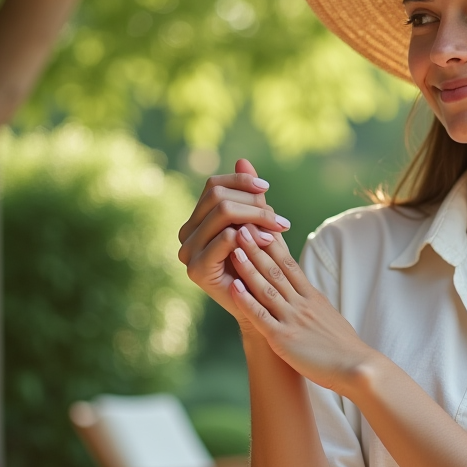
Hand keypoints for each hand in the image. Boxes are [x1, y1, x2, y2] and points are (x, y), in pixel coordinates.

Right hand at [178, 158, 290, 322]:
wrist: (262, 306)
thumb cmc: (262, 262)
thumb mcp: (258, 223)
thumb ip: (248, 194)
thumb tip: (243, 160)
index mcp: (197, 220)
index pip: (213, 185)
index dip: (241, 182)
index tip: (267, 189)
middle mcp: (186, 233)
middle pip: (218, 197)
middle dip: (253, 203)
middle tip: (280, 220)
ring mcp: (187, 252)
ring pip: (223, 214)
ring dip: (256, 218)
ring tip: (279, 230)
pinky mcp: (196, 270)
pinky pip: (224, 239)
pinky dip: (250, 236)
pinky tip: (269, 243)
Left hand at [228, 224, 374, 392]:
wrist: (357, 368)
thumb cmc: (344, 348)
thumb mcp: (330, 317)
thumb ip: (315, 303)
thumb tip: (307, 294)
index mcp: (312, 297)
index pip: (290, 264)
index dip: (273, 244)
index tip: (260, 227)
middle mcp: (302, 303)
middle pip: (276, 269)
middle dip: (256, 246)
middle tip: (241, 224)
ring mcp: (293, 319)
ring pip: (267, 287)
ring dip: (249, 267)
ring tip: (234, 248)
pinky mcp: (284, 339)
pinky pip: (262, 317)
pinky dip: (246, 301)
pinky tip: (234, 288)